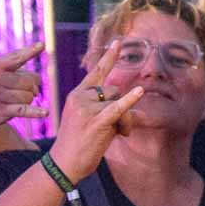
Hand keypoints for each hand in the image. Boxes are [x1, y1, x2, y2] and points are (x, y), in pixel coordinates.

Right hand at [0, 43, 48, 128]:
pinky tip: (45, 113)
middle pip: (29, 82)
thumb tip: (38, 80)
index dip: (30, 52)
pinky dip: (36, 112)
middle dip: (31, 85)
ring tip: (17, 97)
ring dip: (28, 98)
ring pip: (28, 96)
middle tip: (23, 87)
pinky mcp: (1, 111)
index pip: (16, 58)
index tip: (41, 45)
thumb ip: (17, 64)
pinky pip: (24, 110)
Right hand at [46, 44, 144, 182]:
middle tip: (119, 129)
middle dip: (123, 108)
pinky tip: (141, 91)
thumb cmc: (79, 145)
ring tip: (119, 134)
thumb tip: (139, 113)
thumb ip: (110, 112)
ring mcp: (87, 108)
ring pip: (120, 103)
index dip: (109, 57)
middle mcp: (80, 97)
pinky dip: (130, 101)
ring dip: (126, 120)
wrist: (63, 163)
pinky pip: (118, 108)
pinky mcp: (96, 121)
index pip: (96, 72)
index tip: (118, 42)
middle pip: (114, 91)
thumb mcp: (92, 122)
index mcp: (77, 94)